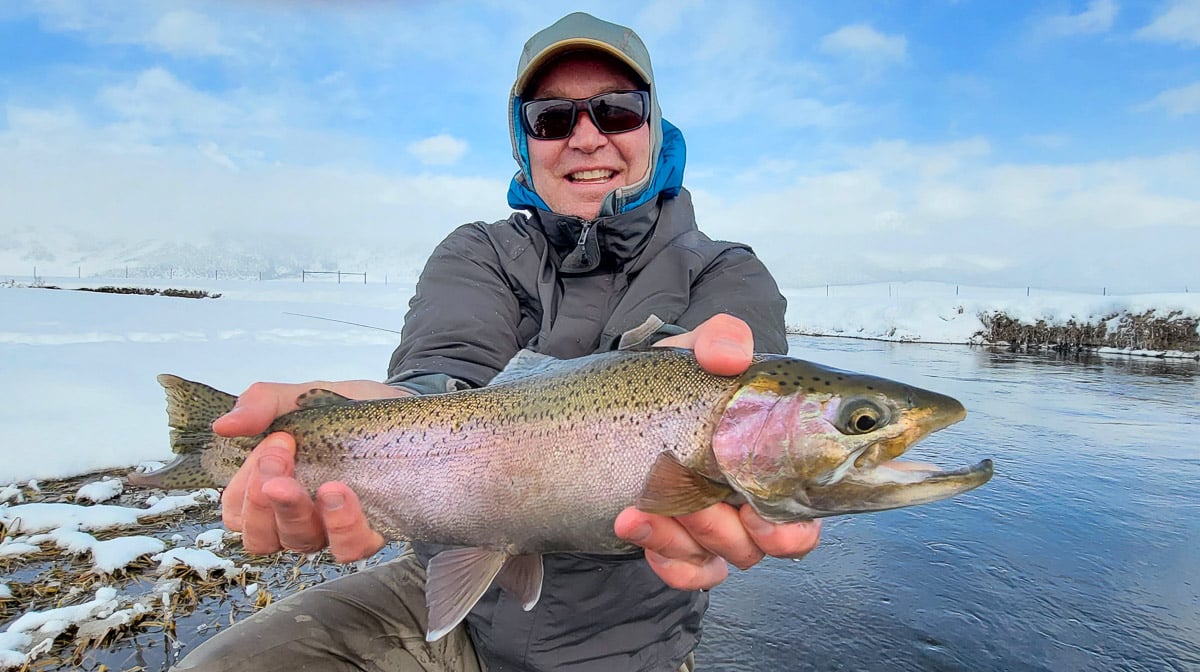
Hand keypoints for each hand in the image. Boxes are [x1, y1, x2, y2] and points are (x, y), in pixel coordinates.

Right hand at [215, 379, 403, 562]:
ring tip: (319, 482)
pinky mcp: (370, 531)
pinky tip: (340, 494)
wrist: (397, 404)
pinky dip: (341, 526)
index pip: (238, 511)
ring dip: (298, 514)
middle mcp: (297, 516)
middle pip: (263, 535)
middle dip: (266, 498)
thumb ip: (262, 404)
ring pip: (299, 544)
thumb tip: (224, 425)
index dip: (246, 486)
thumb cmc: (342, 408)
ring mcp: (330, 527)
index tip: (277, 440)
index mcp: (270, 488)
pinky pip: (348, 548)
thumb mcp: (300, 397)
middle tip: (283, 452)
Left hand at [613, 314, 821, 589]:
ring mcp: (723, 526)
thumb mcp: (698, 352)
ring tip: (650, 500)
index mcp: (780, 459)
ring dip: (688, 533)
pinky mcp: (684, 546)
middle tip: (702, 505)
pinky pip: (687, 571)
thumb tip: (732, 355)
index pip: (815, 508)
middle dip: (738, 532)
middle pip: (778, 544)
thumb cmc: (680, 380)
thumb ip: (721, 340)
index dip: (797, 526)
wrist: (618, 405)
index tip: (762, 511)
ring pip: (726, 555)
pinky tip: (630, 521)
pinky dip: (662, 553)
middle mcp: (761, 498)